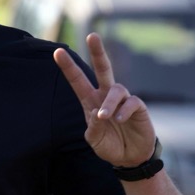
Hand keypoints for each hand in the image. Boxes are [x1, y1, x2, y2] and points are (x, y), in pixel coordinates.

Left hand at [54, 33, 156, 167]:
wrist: (130, 158)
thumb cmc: (109, 146)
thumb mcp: (94, 141)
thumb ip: (92, 129)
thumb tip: (96, 113)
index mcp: (91, 101)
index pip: (78, 81)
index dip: (68, 67)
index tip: (57, 52)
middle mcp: (106, 96)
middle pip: (103, 68)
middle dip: (97, 52)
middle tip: (92, 36)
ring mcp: (123, 100)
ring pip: (116, 89)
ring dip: (109, 103)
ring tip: (105, 118)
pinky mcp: (138, 107)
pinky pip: (131, 102)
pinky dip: (123, 110)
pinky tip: (119, 120)